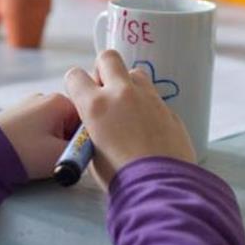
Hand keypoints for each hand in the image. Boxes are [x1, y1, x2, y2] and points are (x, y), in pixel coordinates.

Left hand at [0, 92, 81, 180]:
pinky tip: (30, 152)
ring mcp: (29, 105)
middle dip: (69, 141)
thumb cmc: (25, 152)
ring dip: (54, 142)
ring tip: (42, 157)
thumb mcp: (62, 155)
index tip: (78, 155)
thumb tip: (88, 149)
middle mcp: (45, 97)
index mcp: (60, 101)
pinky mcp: (16, 115)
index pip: (88, 119)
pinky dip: (39, 140)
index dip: (87, 140)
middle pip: (72, 122)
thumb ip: (83, 151)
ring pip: (55, 126)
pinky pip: (39, 127)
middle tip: (60, 158)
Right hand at [64, 50, 195, 188]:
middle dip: (103, 70)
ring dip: (128, 84)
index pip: (75, 76)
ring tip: (129, 109)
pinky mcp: (169, 108)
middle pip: (108, 58)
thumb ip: (92, 130)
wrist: (161, 186)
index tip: (82, 98)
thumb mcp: (93, 154)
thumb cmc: (121, 177)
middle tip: (105, 92)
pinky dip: (147, 105)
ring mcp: (149, 98)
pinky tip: (148, 127)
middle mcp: (122, 94)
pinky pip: (154, 96)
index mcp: (95, 105)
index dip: (76, 86)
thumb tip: (98, 126)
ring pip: (135, 73)